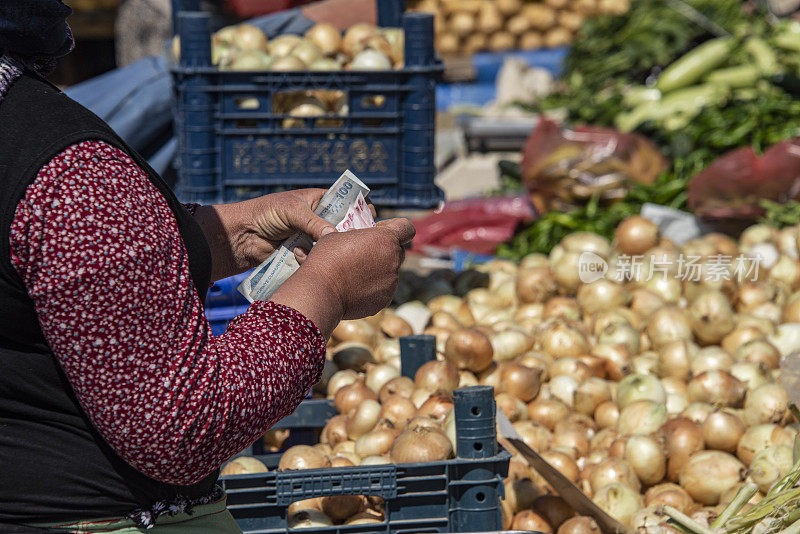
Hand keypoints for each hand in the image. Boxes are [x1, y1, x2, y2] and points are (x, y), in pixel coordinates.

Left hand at [194, 189, 375, 279]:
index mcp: (318, 201)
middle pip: (344, 227)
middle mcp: (318, 219)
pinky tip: (329, 265)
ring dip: (337, 250)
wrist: (242, 236)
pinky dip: (323, 261)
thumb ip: (314, 222)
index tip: (373, 220)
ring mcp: (313, 238)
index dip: (361, 210)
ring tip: (346, 255)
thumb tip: (337, 236)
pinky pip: (320, 258)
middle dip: (352, 234)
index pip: (346, 203)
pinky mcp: (305, 255)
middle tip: (362, 243)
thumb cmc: (265, 213)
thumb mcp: (292, 211)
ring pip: (333, 245)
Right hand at [295, 218, 415, 319]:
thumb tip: (358, 237)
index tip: (379, 230)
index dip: (396, 227)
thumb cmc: (326, 259)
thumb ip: (357, 235)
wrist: (321, 291)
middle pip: (398, 252)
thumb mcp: (338, 235)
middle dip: (384, 250)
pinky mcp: (384, 300)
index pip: (407, 228)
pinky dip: (372, 288)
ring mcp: (391, 283)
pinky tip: (354, 288)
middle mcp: (393, 261)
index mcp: (385, 239)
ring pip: (390, 272)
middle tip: (363, 252)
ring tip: (354, 273)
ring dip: (377, 270)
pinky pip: (383, 290)